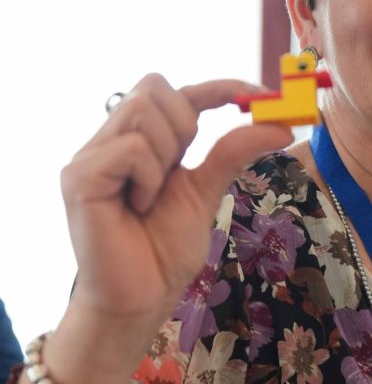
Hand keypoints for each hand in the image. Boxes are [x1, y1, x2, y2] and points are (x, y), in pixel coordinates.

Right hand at [62, 73, 290, 324]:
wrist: (139, 298)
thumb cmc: (162, 251)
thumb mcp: (206, 192)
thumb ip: (232, 153)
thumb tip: (280, 124)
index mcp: (139, 142)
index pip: (174, 92)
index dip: (217, 86)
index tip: (259, 94)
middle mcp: (109, 140)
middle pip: (153, 85)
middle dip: (183, 124)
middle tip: (178, 171)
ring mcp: (90, 156)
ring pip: (143, 110)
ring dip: (165, 157)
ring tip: (151, 198)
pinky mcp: (79, 177)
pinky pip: (131, 149)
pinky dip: (148, 178)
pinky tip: (137, 206)